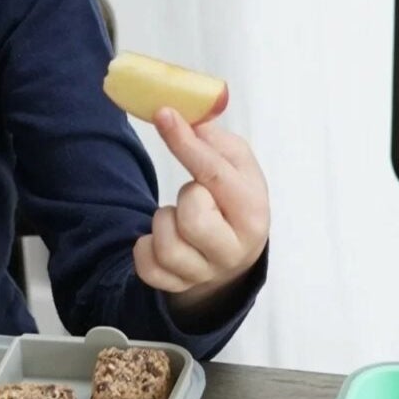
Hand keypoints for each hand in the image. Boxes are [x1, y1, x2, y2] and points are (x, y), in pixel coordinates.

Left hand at [134, 110, 269, 318]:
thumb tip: (187, 113)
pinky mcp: (179, 286)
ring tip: (178, 217)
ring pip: (166, 244)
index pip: (216, 174)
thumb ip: (214, 141)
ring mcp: (206, 272)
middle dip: (185, 197)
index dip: (186, 143)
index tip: (164, 115)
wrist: (233, 252)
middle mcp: (234, 249)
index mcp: (253, 212)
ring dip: (163, 222)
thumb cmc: (233, 201)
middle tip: (195, 196)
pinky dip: (145, 247)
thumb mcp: (236, 166)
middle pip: (192, 215)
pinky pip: (147, 267)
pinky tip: (162, 239)